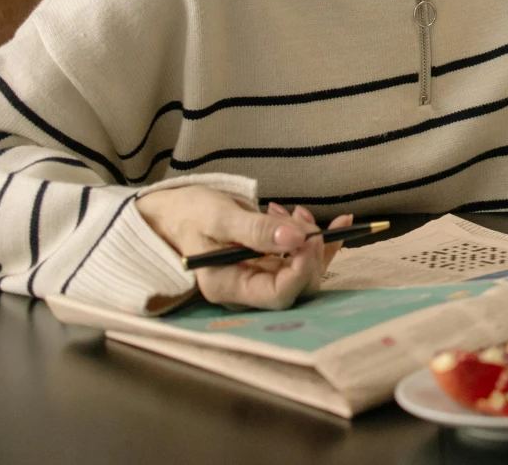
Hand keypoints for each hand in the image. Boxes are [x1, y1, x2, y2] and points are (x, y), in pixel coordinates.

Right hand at [136, 189, 351, 309]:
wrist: (176, 213)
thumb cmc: (190, 214)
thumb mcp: (219, 218)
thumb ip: (256, 230)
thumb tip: (297, 238)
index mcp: (228, 287)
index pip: (278, 295)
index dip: (301, 269)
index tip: (308, 238)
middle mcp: (246, 290)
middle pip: (296, 287)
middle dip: (309, 253)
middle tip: (300, 217)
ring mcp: (258, 278)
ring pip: (303, 273)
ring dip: (311, 242)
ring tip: (295, 212)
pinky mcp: (267, 265)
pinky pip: (301, 260)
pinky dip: (316, 241)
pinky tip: (332, 221)